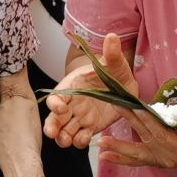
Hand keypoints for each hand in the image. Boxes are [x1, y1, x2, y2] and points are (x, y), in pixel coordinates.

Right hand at [43, 32, 132, 148]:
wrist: (125, 86)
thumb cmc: (114, 71)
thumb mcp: (115, 63)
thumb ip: (111, 53)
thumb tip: (112, 36)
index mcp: (71, 87)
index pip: (56, 96)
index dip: (55, 103)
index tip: (61, 108)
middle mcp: (71, 104)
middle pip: (54, 118)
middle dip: (51, 126)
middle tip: (53, 133)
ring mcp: (79, 118)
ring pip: (64, 131)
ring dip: (63, 138)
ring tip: (69, 140)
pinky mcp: (89, 128)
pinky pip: (80, 138)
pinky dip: (81, 140)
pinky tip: (87, 137)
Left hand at [99, 112, 176, 170]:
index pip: (162, 132)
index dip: (148, 119)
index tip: (134, 106)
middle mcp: (168, 157)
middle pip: (145, 137)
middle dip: (128, 122)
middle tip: (113, 108)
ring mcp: (160, 160)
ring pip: (136, 152)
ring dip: (118, 146)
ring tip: (101, 144)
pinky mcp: (155, 159)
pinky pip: (136, 160)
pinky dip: (121, 158)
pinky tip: (105, 156)